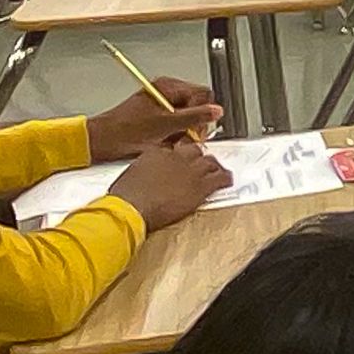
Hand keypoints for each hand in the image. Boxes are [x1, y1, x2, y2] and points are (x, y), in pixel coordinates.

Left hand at [87, 77, 222, 160]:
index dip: (204, 112)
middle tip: (185, 137)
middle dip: (193, 125)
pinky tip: (164, 143)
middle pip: (196, 107)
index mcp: (168, 87)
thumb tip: (216, 111)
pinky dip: (174, 137)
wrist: (104, 140)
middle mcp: (166, 93)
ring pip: (187, 120)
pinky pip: (176, 128)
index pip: (203, 94)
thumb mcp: (167, 123)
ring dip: (183, 133)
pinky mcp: (157, 119)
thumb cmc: (127, 129)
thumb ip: (195, 116)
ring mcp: (161, 106)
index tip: (198, 128)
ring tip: (170, 141)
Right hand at [108, 137, 231, 230]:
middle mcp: (176, 156)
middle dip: (199, 157)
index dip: (180, 154)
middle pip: (194, 150)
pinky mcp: (200, 186)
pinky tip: (228, 180)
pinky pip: (219, 178)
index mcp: (156, 152)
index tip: (182, 159)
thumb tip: (146, 177)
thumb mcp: (131, 176)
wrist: (132, 206)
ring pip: (210, 162)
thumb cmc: (126, 196)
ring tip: (217, 170)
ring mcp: (190, 170)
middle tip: (202, 163)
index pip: (175, 147)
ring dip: (214, 166)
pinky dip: (226, 178)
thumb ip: (143, 172)